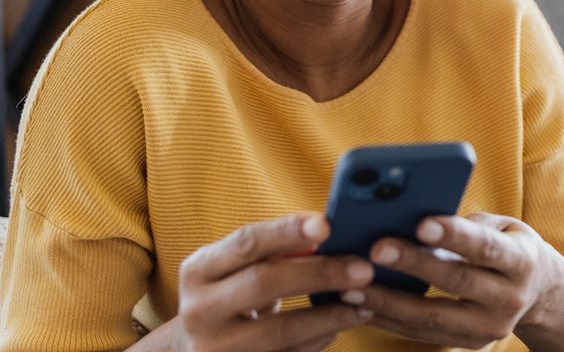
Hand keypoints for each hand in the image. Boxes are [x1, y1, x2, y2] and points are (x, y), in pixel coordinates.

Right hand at [172, 213, 375, 351]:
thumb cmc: (229, 298)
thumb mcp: (237, 271)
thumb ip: (274, 251)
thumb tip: (323, 235)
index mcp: (198, 271)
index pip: (247, 242)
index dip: (287, 231)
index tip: (327, 224)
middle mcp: (199, 310)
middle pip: (265, 283)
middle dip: (320, 273)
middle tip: (364, 269)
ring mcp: (214, 349)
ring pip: (281, 329)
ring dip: (330, 315)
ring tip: (365, 302)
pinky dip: (318, 340)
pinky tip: (340, 327)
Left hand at [346, 212, 563, 348]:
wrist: (538, 292)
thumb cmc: (507, 245)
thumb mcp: (500, 226)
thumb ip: (464, 223)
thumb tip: (410, 215)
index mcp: (522, 260)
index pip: (486, 247)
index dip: (454, 235)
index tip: (421, 223)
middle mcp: (510, 298)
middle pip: (457, 282)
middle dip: (413, 265)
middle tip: (375, 248)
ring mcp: (490, 327)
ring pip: (434, 317)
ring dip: (389, 302)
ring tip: (352, 286)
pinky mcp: (469, 343)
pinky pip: (423, 333)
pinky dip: (389, 319)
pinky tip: (361, 305)